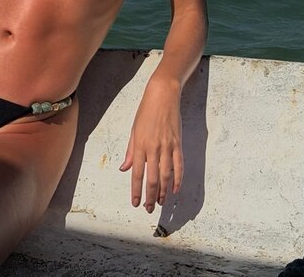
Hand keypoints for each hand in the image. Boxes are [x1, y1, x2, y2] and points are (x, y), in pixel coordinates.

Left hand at [119, 82, 182, 212]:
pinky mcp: (178, 144)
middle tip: (149, 209)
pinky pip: (179, 165)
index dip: (136, 190)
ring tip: (161, 203)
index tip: (135, 203)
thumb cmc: (145, 112)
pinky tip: (175, 189)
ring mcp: (167, 146)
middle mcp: (153, 148)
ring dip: (164, 192)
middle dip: (150, 196)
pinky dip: (178, 179)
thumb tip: (124, 169)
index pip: (137, 173)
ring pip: (166, 175)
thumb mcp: (133, 130)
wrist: (163, 96)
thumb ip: (130, 151)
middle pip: (152, 178)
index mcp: (140, 144)